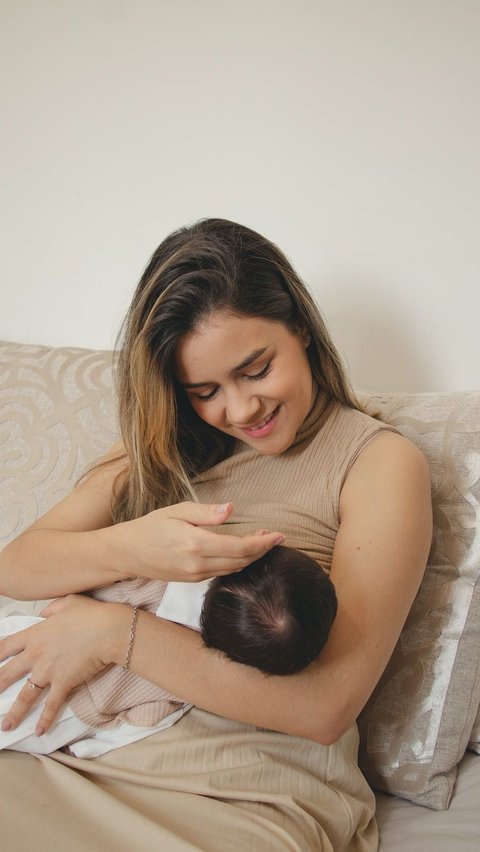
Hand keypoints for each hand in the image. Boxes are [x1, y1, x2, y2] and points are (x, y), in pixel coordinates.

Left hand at [0, 594, 129, 735]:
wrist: (109, 630)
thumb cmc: (91, 614)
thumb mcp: (68, 602)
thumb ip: (52, 609)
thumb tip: (45, 614)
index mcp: (35, 634)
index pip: (6, 646)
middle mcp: (36, 654)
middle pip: (7, 673)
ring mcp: (48, 671)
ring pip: (25, 696)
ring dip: (14, 713)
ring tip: (6, 726)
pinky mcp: (63, 683)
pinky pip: (51, 705)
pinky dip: (45, 720)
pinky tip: (39, 732)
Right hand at [117, 501, 284, 581]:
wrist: (126, 553)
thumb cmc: (150, 527)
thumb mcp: (177, 511)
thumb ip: (206, 512)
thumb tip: (231, 509)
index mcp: (196, 544)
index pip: (240, 548)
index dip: (263, 543)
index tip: (279, 535)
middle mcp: (198, 564)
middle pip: (241, 561)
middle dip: (262, 550)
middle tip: (276, 537)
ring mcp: (196, 575)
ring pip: (233, 569)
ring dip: (251, 557)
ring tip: (263, 542)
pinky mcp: (192, 580)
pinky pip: (222, 572)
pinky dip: (237, 563)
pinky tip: (242, 552)